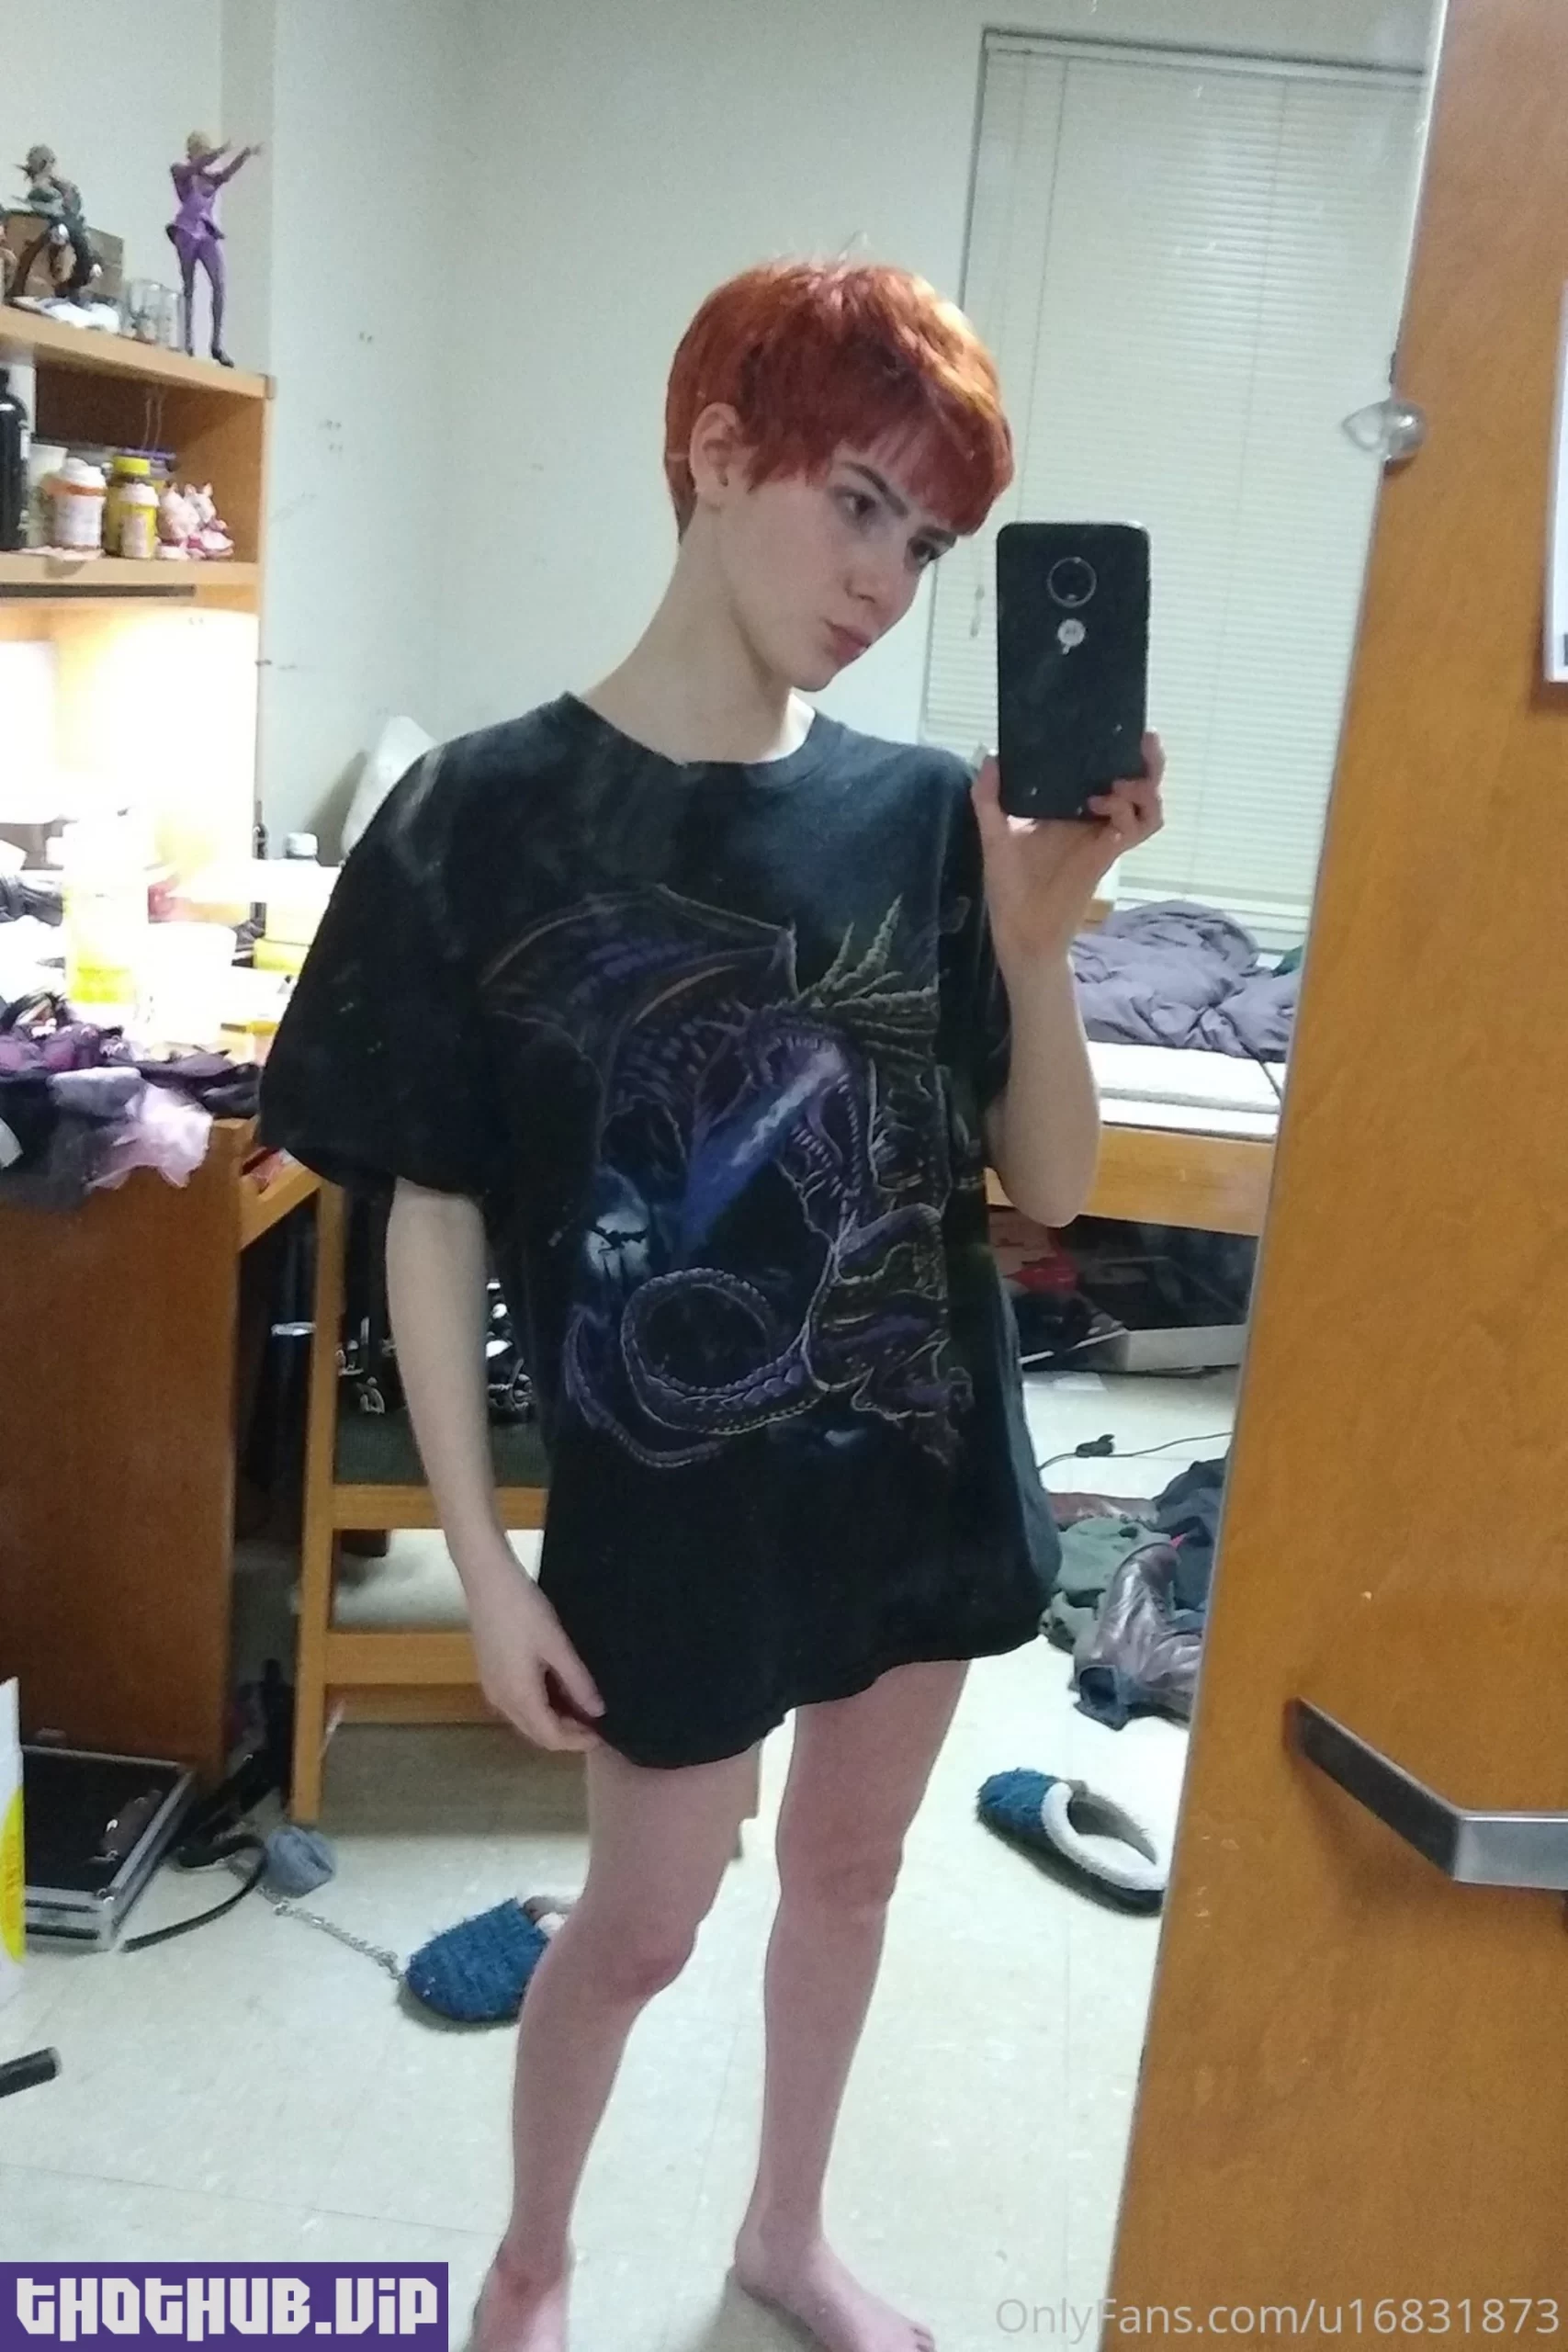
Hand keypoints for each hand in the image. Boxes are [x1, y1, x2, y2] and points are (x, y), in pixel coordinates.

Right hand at [457, 1542, 605, 1751]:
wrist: (487, 1581)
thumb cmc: (524, 1611)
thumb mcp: (557, 1645)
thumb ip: (578, 1681)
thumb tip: (598, 1712)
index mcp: (518, 1697)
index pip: (550, 1737)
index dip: (577, 1741)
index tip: (603, 1735)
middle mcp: (501, 1701)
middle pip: (536, 1733)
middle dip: (567, 1734)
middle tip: (596, 1723)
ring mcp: (492, 1688)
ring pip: (526, 1719)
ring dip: (554, 1720)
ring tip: (583, 1707)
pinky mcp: (490, 1674)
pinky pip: (518, 1703)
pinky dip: (541, 1705)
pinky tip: (559, 1689)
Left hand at [973, 733, 1165, 970]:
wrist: (1019, 929)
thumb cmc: (1010, 885)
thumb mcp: (995, 833)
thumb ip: (990, 797)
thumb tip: (991, 755)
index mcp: (1073, 809)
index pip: (1106, 773)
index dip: (1120, 752)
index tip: (1120, 728)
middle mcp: (1095, 820)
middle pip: (1139, 785)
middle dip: (1149, 763)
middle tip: (1146, 741)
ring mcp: (1104, 838)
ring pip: (1147, 807)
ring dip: (1142, 788)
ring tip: (1119, 780)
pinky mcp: (1107, 856)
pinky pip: (1135, 830)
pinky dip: (1126, 811)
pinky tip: (1103, 803)